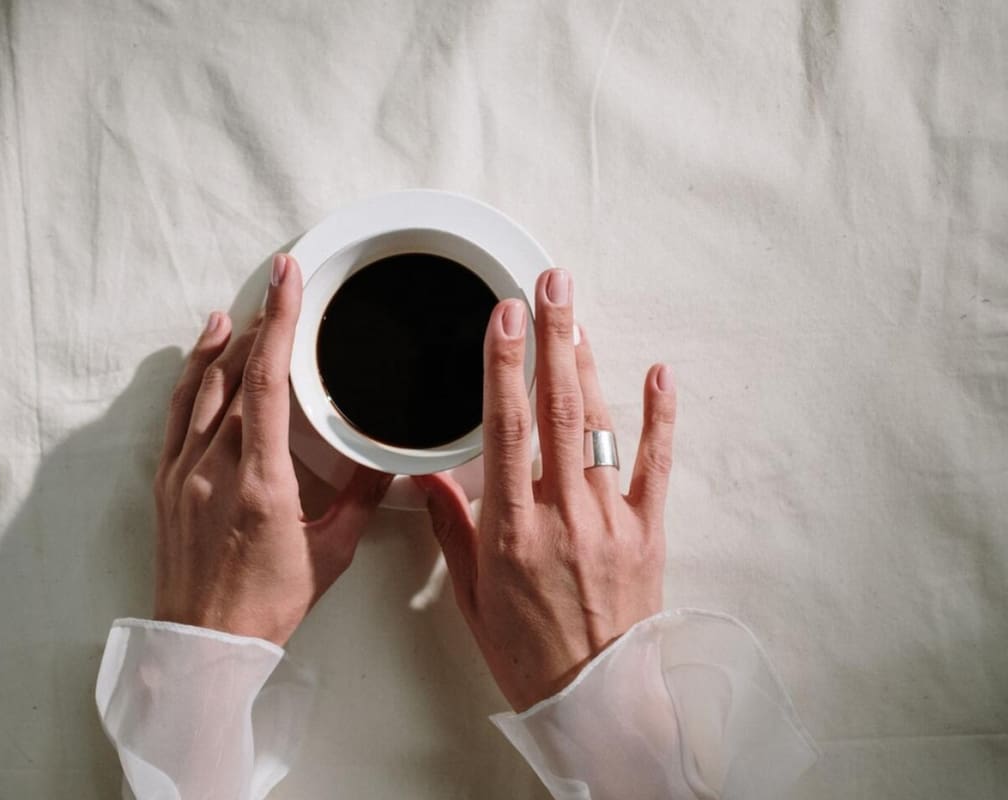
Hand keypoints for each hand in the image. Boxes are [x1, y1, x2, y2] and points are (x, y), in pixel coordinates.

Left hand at [152, 253, 392, 645]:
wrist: (204, 645)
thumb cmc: (266, 606)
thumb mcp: (331, 552)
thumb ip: (359, 499)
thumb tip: (385, 461)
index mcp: (261, 483)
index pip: (267, 382)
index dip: (277, 322)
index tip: (286, 280)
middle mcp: (214, 469)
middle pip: (235, 375)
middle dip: (260, 325)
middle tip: (278, 288)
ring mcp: (183, 474)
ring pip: (201, 390)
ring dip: (223, 346)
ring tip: (241, 311)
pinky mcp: (165, 484)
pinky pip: (176, 416)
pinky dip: (190, 379)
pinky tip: (203, 359)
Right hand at [413, 268, 676, 710]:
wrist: (596, 701)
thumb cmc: (529, 653)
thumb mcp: (471, 596)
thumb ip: (452, 530)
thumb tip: (429, 479)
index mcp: (513, 532)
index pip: (507, 431)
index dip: (505, 367)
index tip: (503, 317)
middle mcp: (564, 517)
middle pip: (559, 411)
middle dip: (553, 339)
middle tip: (550, 284)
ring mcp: (611, 521)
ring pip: (601, 428)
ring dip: (589, 365)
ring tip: (577, 315)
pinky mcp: (648, 532)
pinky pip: (657, 465)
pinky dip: (660, 418)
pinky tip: (660, 374)